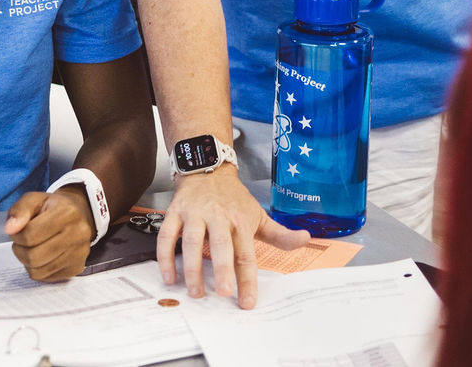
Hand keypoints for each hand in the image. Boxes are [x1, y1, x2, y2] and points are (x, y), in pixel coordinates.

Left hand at [6, 188, 96, 282]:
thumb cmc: (52, 208)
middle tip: (21, 241)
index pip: (30, 234)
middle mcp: (78, 234)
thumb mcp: (33, 199)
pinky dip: (37, 269)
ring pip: (38, 271)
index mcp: (67, 213)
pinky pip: (45, 278)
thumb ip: (19, 210)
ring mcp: (79, 253)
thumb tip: (10, 229)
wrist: (78, 215)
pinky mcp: (76, 268)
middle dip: (20, 250)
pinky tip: (42, 255)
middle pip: (34, 256)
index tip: (17, 230)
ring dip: (27, 261)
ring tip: (31, 247)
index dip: (16, 235)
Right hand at [155, 165, 306, 308]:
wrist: (208, 168)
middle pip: (220, 245)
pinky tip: (169, 276)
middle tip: (224, 292)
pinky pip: (167, 235)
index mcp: (240, 221)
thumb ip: (280, 234)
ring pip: (191, 241)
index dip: (248, 279)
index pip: (246, 254)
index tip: (248, 302)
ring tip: (195, 291)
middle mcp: (217, 217)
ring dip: (191, 267)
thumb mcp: (259, 215)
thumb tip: (306, 239)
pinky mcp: (175, 212)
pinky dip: (165, 256)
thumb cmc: (234, 199)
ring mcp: (194, 214)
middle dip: (222, 269)